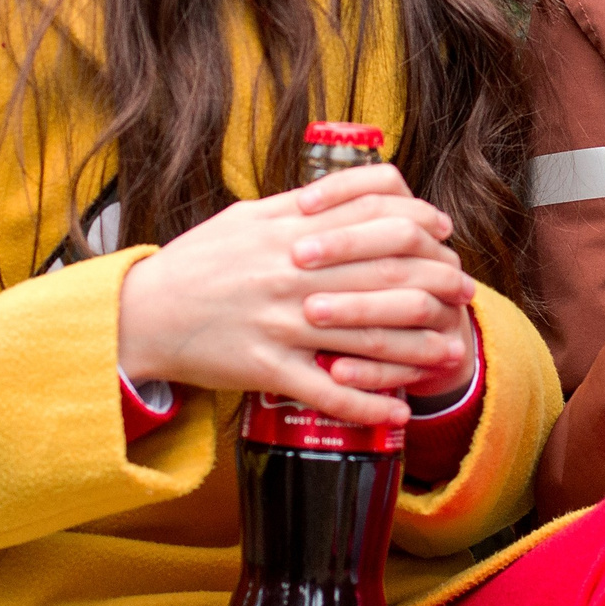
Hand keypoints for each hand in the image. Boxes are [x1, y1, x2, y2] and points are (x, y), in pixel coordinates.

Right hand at [116, 164, 475, 425]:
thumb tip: (346, 194)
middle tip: (463, 293)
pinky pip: (327, 393)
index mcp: (289, 231)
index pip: (371, 218)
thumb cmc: (197, 263)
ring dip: (417, 348)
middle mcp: (292, 275)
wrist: (141, 313)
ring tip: (449, 351)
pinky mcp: (266, 369)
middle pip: (384, 277)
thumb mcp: (247, 218)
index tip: (442, 234)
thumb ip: (299, 208)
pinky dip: (368, 404)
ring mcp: (281, 324)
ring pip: (367, 339)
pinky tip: (398, 411)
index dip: (417, 225)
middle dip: (434, 285)